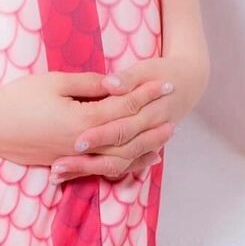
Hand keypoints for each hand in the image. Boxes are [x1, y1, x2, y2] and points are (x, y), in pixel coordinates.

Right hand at [0, 71, 176, 169]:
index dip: (147, 94)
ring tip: (163, 139)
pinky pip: (103, 169)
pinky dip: (124, 165)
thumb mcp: (54, 82)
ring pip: (120, 158)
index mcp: (83, 121)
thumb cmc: (18, 98)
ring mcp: (74, 158)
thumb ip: (89, 84)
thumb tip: (116, 83)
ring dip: (144, 148)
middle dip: (153, 120)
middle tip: (175, 110)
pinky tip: (135, 160)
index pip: (125, 107)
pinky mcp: (65, 163)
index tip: (167, 83)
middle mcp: (84, 144)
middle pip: (129, 135)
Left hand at [50, 51, 209, 185]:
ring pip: (118, 165)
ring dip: (88, 170)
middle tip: (58, 166)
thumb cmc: (160, 72)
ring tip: (58, 174)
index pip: (121, 129)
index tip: (76, 142)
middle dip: (86, 162)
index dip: (99, 136)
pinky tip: (75, 175)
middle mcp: (148, 133)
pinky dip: (100, 171)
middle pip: (117, 154)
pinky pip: (121, 167)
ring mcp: (146, 145)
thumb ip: (127, 79)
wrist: (187, 83)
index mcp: (149, 113)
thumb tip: (110, 84)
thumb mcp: (145, 70)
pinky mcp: (140, 149)